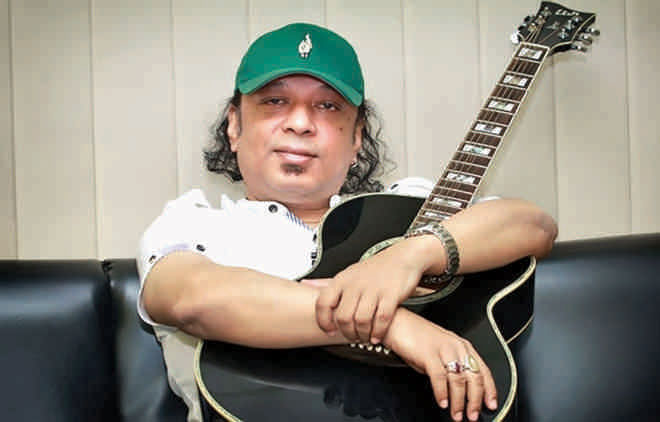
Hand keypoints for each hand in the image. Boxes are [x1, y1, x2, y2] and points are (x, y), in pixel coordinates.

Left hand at [310, 237, 436, 343]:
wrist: (403, 257)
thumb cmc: (374, 269)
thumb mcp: (348, 273)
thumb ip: (328, 283)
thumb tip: (305, 285)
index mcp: (342, 279)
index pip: (323, 303)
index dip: (323, 321)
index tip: (329, 331)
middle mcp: (356, 284)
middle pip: (343, 317)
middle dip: (346, 332)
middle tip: (352, 337)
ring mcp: (373, 289)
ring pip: (360, 321)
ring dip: (362, 334)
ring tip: (365, 337)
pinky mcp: (391, 295)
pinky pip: (381, 319)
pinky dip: (378, 332)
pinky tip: (377, 335)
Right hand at [386, 309, 497, 421]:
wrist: (396, 323)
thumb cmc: (416, 337)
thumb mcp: (440, 353)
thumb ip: (451, 368)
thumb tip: (459, 391)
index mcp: (462, 346)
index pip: (483, 371)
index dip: (489, 390)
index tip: (491, 405)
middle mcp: (456, 346)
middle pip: (474, 377)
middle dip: (475, 401)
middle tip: (472, 415)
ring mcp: (443, 349)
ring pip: (459, 380)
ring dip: (459, 401)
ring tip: (457, 414)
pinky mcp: (429, 353)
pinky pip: (440, 377)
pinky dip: (442, 393)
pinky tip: (443, 402)